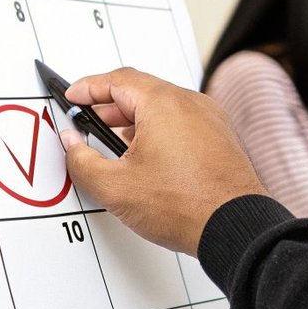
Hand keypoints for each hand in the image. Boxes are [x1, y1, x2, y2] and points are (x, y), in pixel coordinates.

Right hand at [59, 67, 267, 254]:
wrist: (235, 228)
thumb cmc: (188, 205)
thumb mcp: (116, 187)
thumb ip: (82, 161)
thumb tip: (72, 145)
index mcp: (164, 104)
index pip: (117, 80)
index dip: (89, 87)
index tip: (73, 98)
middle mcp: (192, 104)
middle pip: (142, 91)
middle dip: (109, 105)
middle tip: (88, 121)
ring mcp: (211, 120)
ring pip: (164, 108)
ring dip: (135, 119)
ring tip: (115, 143)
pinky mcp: (221, 140)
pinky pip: (184, 123)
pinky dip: (160, 130)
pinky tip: (148, 156)